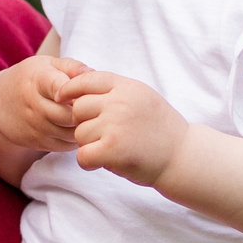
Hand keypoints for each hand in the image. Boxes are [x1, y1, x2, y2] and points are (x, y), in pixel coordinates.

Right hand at [0, 52, 88, 157]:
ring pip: (70, 133)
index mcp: (38, 79)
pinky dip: (77, 139)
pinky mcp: (37, 142)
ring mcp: (35, 125)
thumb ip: (72, 66)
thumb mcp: (46, 65)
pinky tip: (80, 129)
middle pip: (70, 115)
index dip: (75, 91)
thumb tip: (94, 73)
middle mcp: (34, 104)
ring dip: (85, 128)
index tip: (84, 92)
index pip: (59, 87)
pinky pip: (65, 145)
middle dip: (88, 113)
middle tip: (101, 109)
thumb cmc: (31, 79)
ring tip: (93, 119)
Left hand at [57, 70, 189, 186]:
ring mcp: (116, 125)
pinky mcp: (113, 150)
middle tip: (103, 135)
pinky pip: (83, 155)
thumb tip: (78, 85)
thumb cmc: (160, 129)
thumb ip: (115, 91)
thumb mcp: (142, 98)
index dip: (70, 89)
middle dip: (85, 123)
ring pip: (80, 134)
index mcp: (127, 87)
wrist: (182, 156)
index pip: (87, 80)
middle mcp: (120, 103)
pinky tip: (103, 162)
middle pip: (78, 109)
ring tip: (112, 149)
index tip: (60, 97)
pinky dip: (89, 162)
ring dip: (90, 145)